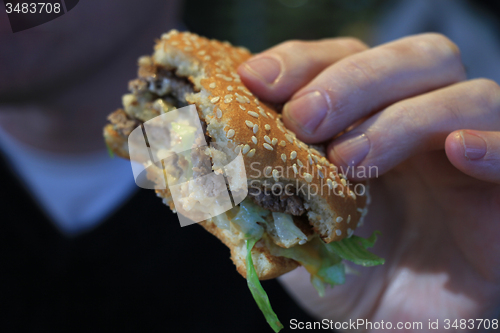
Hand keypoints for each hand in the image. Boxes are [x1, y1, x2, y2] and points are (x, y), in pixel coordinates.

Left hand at [238, 34, 499, 330]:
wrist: (383, 326)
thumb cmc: (338, 270)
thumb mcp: (292, 221)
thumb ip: (265, 181)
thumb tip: (218, 151)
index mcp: (371, 118)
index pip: (348, 57)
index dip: (304, 60)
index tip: (256, 81)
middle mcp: (424, 122)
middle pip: (415, 58)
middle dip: (354, 81)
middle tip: (305, 120)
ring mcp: (467, 155)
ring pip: (466, 95)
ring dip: (403, 119)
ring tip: (351, 162)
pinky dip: (491, 145)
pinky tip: (458, 153)